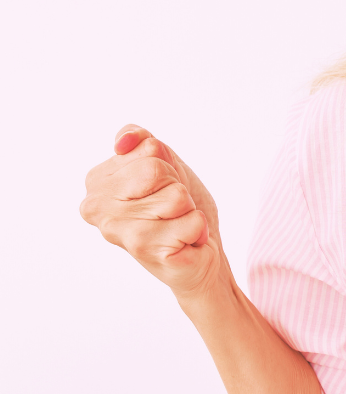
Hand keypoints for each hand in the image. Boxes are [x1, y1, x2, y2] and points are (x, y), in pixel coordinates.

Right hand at [80, 126, 227, 300]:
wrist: (200, 251)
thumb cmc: (178, 208)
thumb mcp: (163, 162)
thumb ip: (141, 140)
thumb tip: (123, 142)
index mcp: (97, 181)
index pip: (148, 148)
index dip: (168, 167)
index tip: (160, 188)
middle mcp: (97, 208)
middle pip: (157, 170)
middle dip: (177, 187)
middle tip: (172, 209)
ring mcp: (119, 232)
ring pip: (176, 196)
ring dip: (188, 210)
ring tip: (176, 225)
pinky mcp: (146, 252)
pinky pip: (192, 222)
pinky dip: (198, 229)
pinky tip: (184, 242)